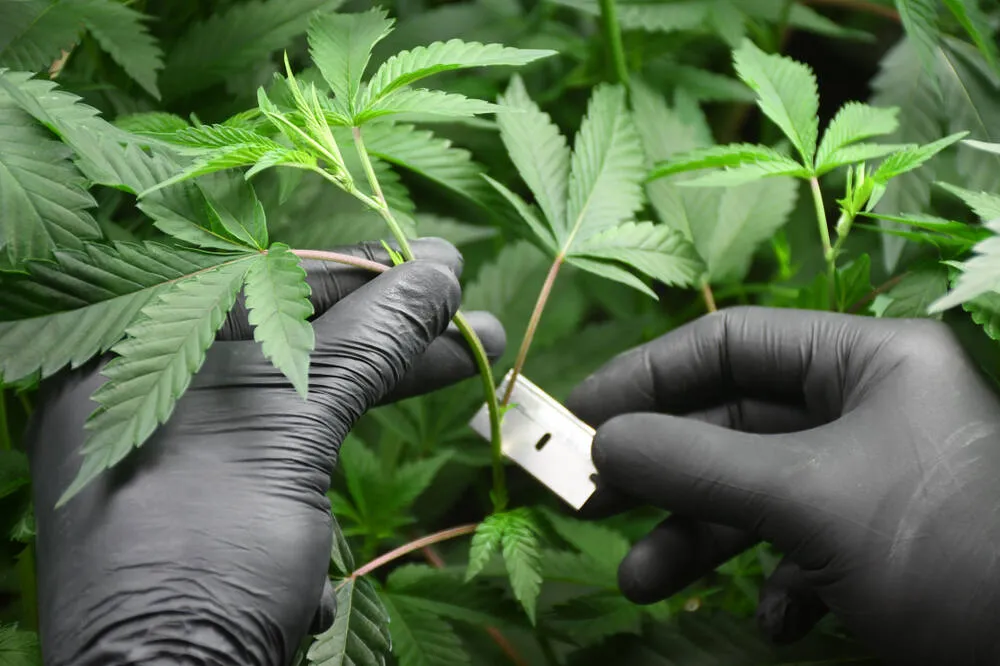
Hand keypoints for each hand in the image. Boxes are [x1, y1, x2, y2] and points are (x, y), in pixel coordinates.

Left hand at [26, 239, 504, 665]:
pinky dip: (345, 447)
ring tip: (478, 358)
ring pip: (304, 395)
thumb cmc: (206, 547)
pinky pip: (293, 454)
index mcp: (136, 359)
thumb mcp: (288, 428)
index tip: (438, 263)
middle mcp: (157, 398)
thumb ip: (365, 342)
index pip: (260, 283)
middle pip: (292, 338)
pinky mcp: (227, 508)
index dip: (359, 270)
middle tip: (472, 313)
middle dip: (391, 328)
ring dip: (390, 380)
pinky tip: (398, 423)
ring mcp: (193, 456)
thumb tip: (441, 267)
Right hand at [567, 306, 999, 665]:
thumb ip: (698, 464)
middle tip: (592, 499)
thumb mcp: (809, 497)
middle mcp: (868, 410)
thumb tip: (602, 441)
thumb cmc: (947, 548)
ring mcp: (873, 481)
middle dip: (665, 469)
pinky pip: (804, 547)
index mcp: (867, 362)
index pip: (733, 344)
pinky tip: (777, 622)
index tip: (579, 413)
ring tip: (642, 581)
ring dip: (699, 538)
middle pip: (735, 423)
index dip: (648, 374)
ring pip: (759, 493)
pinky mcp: (884, 546)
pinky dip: (776, 584)